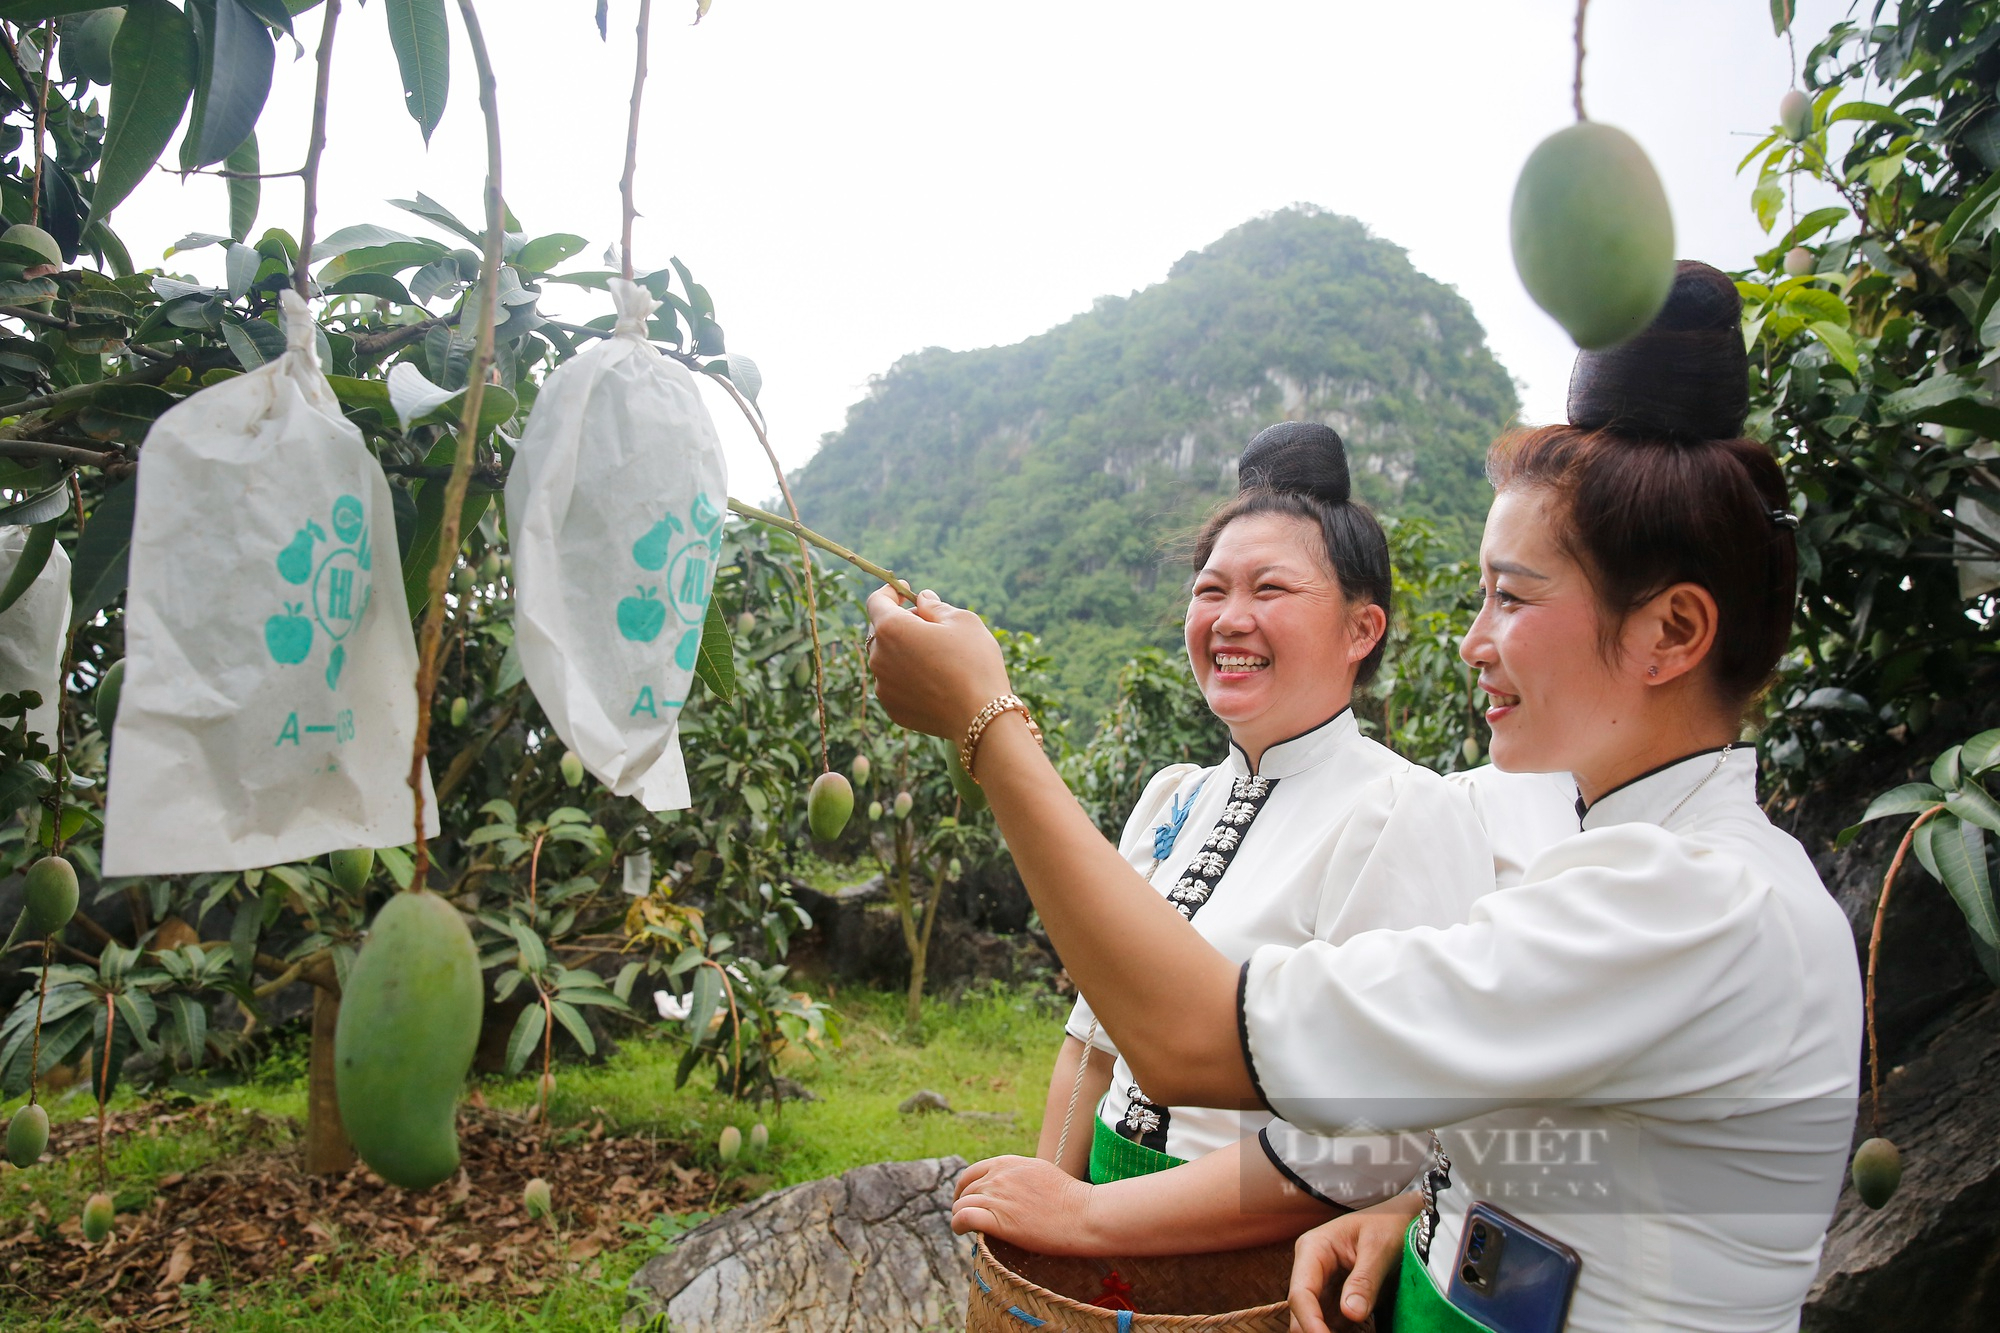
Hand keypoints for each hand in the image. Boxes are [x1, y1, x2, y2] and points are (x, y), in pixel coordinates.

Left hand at [865, 585, 1012, 739]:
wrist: (981, 717)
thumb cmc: (975, 662)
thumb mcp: (962, 621)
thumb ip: (935, 606)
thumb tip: (922, 600)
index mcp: (892, 629)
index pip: (877, 601)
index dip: (889, 591)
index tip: (904, 589)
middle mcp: (879, 657)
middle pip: (880, 631)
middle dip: (899, 621)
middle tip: (928, 623)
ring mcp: (883, 686)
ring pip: (887, 659)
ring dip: (903, 651)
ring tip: (935, 655)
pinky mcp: (892, 708)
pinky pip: (894, 684)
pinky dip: (907, 676)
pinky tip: (933, 680)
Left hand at [951, 1154, 1102, 1255]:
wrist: (1084, 1215)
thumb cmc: (1070, 1199)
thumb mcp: (1041, 1173)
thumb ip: (1019, 1175)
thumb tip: (1008, 1186)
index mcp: (1009, 1163)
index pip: (972, 1172)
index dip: (964, 1187)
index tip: (967, 1198)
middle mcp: (999, 1176)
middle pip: (966, 1189)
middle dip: (962, 1203)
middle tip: (967, 1217)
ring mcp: (998, 1196)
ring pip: (961, 1204)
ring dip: (959, 1216)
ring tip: (963, 1227)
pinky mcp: (998, 1219)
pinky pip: (964, 1218)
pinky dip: (958, 1225)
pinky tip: (962, 1232)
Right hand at [1288, 1194, 1419, 1332]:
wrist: (1400, 1220)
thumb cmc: (1388, 1225)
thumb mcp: (1380, 1249)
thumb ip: (1365, 1281)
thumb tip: (1350, 1314)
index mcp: (1314, 1249)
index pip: (1301, 1293)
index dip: (1310, 1321)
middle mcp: (1311, 1268)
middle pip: (1302, 1311)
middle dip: (1316, 1330)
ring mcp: (1322, 1284)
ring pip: (1314, 1320)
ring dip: (1329, 1332)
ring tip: (1355, 1332)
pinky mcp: (1335, 1297)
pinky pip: (1332, 1322)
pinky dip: (1340, 1331)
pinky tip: (1356, 1332)